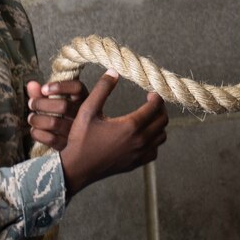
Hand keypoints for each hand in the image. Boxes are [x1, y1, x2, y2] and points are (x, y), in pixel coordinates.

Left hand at [27, 78, 84, 152]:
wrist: (77, 144)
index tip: (44, 89)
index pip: (77, 88)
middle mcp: (83, 116)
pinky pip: (50, 139)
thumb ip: (43, 92)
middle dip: (41, 103)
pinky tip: (35, 130)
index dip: (60, 87)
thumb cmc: (64, 116)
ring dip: (37, 119)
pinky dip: (37, 133)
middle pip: (63, 106)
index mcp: (84, 100)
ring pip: (54, 123)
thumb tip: (31, 84)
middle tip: (31, 103)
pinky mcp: (67, 146)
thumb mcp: (57, 101)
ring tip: (31, 118)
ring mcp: (76, 133)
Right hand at [57, 73, 168, 198]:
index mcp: (130, 125)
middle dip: (160, 108)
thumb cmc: (80, 138)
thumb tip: (114, 71)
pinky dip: (154, 142)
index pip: (155, 107)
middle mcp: (139, 140)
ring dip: (158, 125)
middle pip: (163, 120)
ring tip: (148, 117)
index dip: (157, 96)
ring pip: (161, 136)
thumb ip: (102, 89)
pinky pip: (154, 151)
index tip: (151, 92)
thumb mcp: (87, 110)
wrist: (76, 168)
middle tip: (151, 102)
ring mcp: (139, 154)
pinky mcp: (135, 164)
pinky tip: (143, 136)